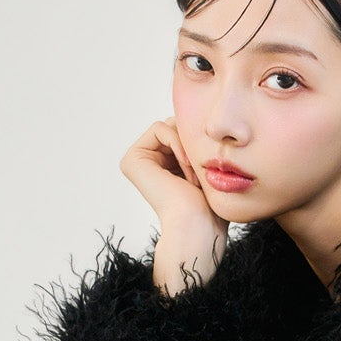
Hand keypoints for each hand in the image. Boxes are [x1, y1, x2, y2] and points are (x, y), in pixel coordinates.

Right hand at [121, 119, 228, 288]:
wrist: (197, 224)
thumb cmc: (209, 204)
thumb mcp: (207, 166)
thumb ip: (199, 141)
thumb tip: (199, 116)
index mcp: (162, 164)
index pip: (184, 131)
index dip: (199, 143)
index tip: (206, 171)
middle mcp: (146, 162)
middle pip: (175, 125)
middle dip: (193, 143)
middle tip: (200, 172)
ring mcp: (136, 161)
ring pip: (170, 125)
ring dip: (188, 147)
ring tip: (194, 175)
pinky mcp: (132, 159)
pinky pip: (160, 128)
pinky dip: (178, 143)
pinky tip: (185, 167)